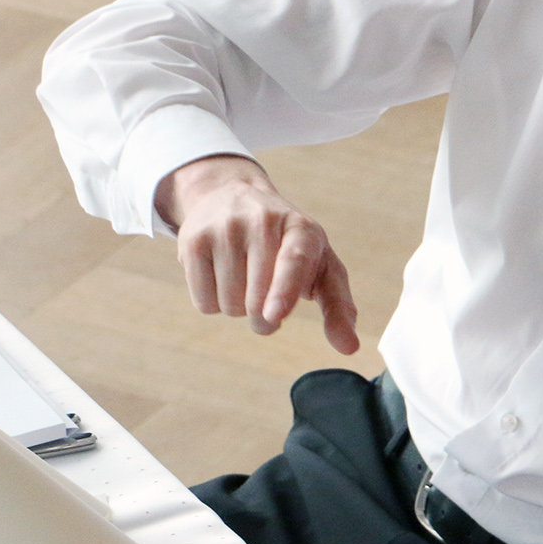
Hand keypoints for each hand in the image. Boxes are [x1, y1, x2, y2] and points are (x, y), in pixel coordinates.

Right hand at [155, 155, 358, 352]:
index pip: (293, 260)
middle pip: (257, 303)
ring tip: (245, 279)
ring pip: (229, 306)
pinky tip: (222, 276)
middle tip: (271, 304)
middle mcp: (262, 221)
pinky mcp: (192, 241)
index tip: (275, 314)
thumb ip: (338, 306)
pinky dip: (214, 303)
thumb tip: (350, 348)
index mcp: (302, 229)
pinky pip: (204, 303)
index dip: (284, 290)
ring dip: (239, 308)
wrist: (233, 196)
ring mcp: (224, 228)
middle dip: (265, 318)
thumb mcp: (321, 265)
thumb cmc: (289, 245)